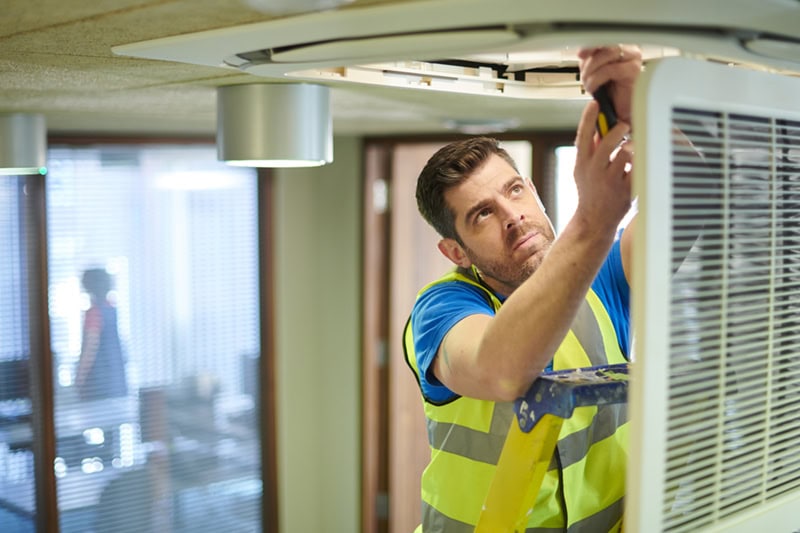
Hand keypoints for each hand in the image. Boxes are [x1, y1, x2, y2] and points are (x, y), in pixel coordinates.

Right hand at [572, 100, 632, 231]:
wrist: (593, 221)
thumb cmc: (590, 192)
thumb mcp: (582, 170)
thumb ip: (589, 150)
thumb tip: (598, 127)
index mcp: (582, 162)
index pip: (583, 135)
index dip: (588, 117)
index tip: (595, 103)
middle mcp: (594, 170)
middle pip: (607, 142)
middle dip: (618, 130)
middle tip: (625, 125)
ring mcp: (611, 180)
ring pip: (626, 154)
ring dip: (631, 148)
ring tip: (630, 150)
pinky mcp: (626, 189)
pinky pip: (638, 168)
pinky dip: (639, 163)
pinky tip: (637, 165)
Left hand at [578, 45, 642, 125]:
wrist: (618, 112)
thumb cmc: (609, 93)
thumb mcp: (595, 72)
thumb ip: (591, 60)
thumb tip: (582, 52)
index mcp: (620, 47)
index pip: (605, 38)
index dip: (590, 44)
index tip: (580, 53)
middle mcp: (629, 50)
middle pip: (604, 45)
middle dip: (589, 63)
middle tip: (584, 77)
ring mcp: (633, 59)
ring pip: (606, 54)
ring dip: (591, 72)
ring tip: (590, 85)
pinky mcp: (634, 71)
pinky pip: (610, 69)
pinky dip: (597, 79)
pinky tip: (595, 88)